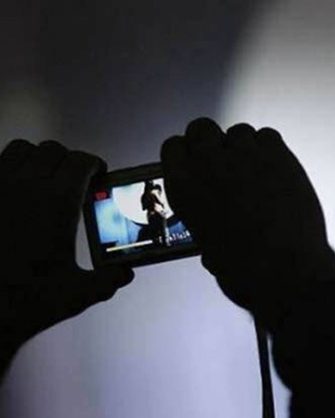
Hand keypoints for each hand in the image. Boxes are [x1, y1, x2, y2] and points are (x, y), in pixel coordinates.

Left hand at [0, 140, 132, 356]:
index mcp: (57, 202)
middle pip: (54, 150)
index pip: (82, 161)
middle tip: (76, 178)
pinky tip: (16, 191)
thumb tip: (124, 273)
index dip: (95, 165)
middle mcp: (26, 187)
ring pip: (22, 150)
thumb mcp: (77, 294)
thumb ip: (107, 281)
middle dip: (69, 160)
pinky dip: (10, 167)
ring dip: (37, 158)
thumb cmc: (24, 300)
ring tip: (45, 177)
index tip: (99, 175)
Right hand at [161, 118, 334, 322]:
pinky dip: (270, 148)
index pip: (173, 147)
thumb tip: (213, 221)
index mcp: (183, 186)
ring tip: (255, 172)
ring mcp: (245, 156)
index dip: (185, 153)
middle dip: (210, 141)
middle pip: (202, 128)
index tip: (194, 160)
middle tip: (224, 160)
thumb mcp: (207, 246)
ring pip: (238, 131)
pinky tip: (275, 169)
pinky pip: (268, 136)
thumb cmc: (245, 270)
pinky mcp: (278, 155)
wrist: (286, 271)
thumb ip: (205, 221)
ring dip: (243, 147)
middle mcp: (209, 163)